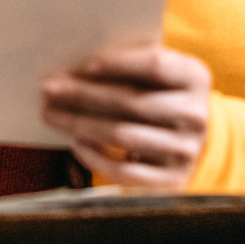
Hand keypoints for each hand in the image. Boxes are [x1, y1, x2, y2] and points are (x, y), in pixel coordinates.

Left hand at [41, 43, 210, 189]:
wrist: (193, 143)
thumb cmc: (161, 99)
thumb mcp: (159, 77)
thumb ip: (130, 68)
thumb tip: (74, 70)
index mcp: (195, 77)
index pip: (155, 65)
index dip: (117, 64)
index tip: (83, 66)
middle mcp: (195, 114)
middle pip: (132, 101)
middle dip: (84, 95)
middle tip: (49, 90)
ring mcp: (185, 150)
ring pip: (122, 135)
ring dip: (80, 124)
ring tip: (52, 115)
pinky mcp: (172, 179)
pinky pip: (125, 170)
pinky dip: (95, 157)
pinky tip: (76, 145)